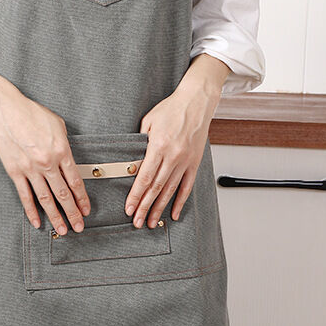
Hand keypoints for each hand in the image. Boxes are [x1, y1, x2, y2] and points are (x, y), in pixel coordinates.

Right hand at [0, 82, 90, 234]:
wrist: (7, 110)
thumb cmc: (32, 114)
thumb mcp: (58, 125)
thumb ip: (65, 144)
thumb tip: (69, 159)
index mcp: (61, 151)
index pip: (75, 181)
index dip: (82, 198)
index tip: (86, 209)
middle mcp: (47, 163)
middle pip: (63, 194)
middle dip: (73, 213)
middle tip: (79, 226)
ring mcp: (30, 169)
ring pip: (46, 199)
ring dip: (55, 216)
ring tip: (62, 229)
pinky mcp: (15, 171)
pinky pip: (25, 195)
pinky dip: (31, 211)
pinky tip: (37, 221)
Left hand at [125, 56, 227, 227]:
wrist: (196, 102)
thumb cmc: (171, 109)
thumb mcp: (148, 121)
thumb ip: (140, 142)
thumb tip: (131, 162)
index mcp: (159, 146)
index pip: (144, 177)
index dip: (135, 195)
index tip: (129, 208)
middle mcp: (174, 156)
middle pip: (156, 188)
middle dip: (144, 207)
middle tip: (136, 222)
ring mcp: (186, 161)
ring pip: (170, 191)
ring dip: (159, 208)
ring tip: (151, 223)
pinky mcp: (195, 162)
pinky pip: (186, 186)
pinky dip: (180, 202)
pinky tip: (174, 214)